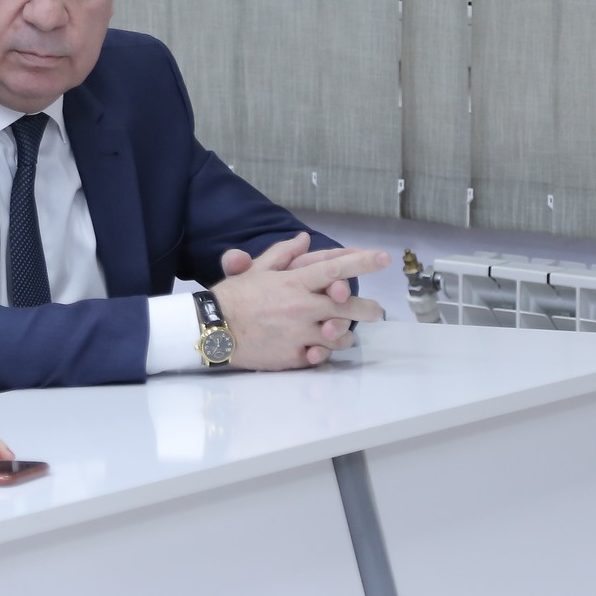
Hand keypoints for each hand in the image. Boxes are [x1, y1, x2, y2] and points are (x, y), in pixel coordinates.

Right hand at [211, 235, 388, 369]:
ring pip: (338, 336)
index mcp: (293, 283)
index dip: (362, 262)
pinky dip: (325, 353)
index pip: (335, 269)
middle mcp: (301, 307)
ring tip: (344, 333)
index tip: (383, 258)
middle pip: (347, 307)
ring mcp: (299, 334)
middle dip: (367, 309)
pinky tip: (322, 350)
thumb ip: (283, 254)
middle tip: (377, 311)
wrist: (212, 330)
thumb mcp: (256, 269)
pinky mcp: (293, 356)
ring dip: (346, 334)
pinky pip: (320, 357)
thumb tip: (304, 239)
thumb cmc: (234, 297)